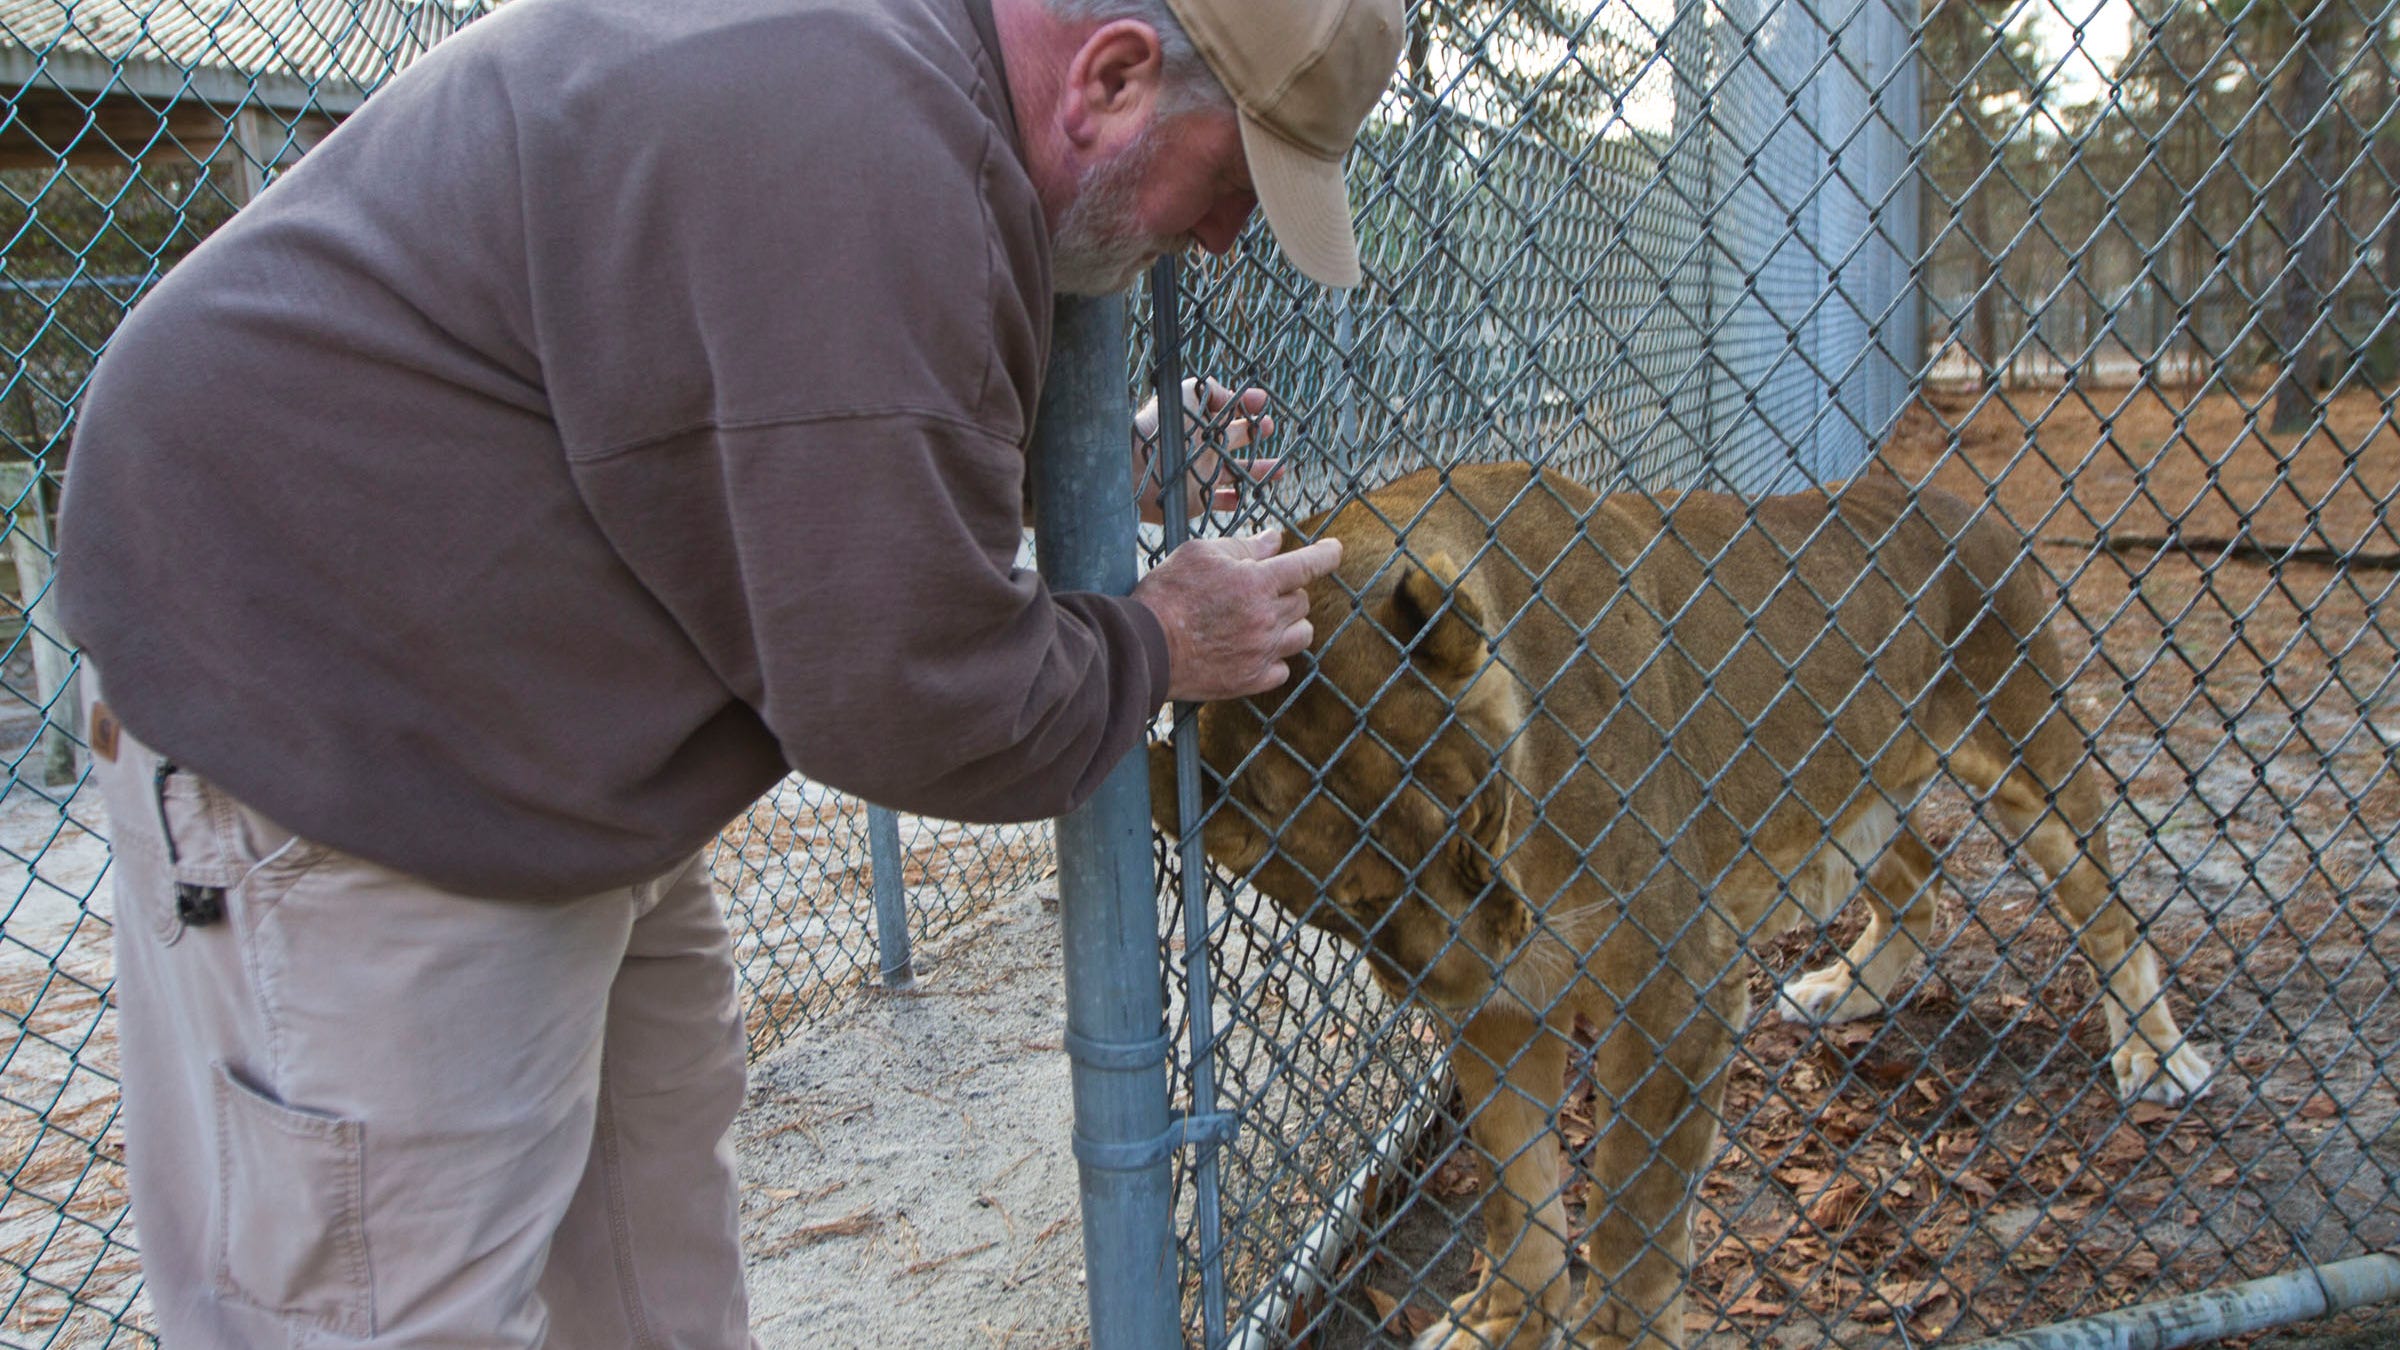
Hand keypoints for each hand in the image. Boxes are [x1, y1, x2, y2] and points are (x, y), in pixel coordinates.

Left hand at [1133, 377, 1280, 523]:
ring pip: (1237, 473)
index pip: (1227, 410)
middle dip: (1254, 433)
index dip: (1246, 403)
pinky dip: (1237, 500)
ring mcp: (1202, 475)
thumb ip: (1212, 391)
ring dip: (1259, 469)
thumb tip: (1234, 396)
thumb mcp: (1188, 395)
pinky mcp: (1198, 500)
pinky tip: (1253, 495)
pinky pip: (1222, 503)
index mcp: (1200, 423)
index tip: (1263, 399)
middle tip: (1269, 427)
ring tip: (1281, 469)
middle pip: (1235, 439)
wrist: (1137, 467)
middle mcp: (1203, 448)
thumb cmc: (1161, 427)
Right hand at [1134, 530, 1343, 702]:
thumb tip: (1274, 540)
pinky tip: (1253, 650)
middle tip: (1259, 590)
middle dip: (1288, 590)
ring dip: (1289, 624)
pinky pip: (1282, 669)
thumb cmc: (1166, 595)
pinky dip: (1274, 658)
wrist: (1144, 648)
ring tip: (1263, 621)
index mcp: (1257, 583)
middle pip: (1302, 601)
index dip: (1326, 555)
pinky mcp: (1251, 681)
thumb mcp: (1199, 554)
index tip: (1335, 550)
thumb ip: (1242, 545)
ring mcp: (1261, 653)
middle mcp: (1266, 619)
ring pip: (1301, 635)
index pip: (1308, 565)